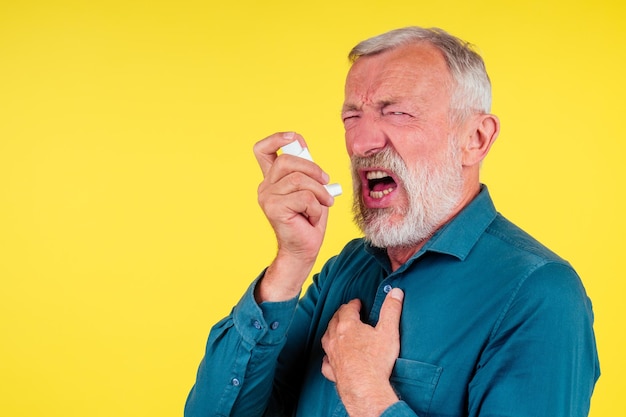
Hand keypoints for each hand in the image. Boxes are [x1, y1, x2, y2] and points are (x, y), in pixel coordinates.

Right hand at [253, 132, 334, 301]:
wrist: (304, 249)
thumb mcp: (311, 188)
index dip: (277, 138)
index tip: (295, 139)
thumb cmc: (309, 220)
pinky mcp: (273, 208)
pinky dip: (316, 207)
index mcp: (272, 179)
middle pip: (287, 160)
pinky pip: (304, 197)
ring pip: (299, 180)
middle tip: (325, 183)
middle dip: (313, 169)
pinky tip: (312, 217)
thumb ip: (305, 169)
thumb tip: (304, 148)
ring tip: (323, 205)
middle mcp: (265, 186)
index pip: (262, 150)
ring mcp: (266, 197)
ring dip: (319, 192)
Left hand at [321, 288, 403, 416]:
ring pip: (327, 338)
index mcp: (348, 326)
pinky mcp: (332, 371)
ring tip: (336, 329)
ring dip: (331, 331)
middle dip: (341, 314)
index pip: (347, 309)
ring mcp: (332, 355)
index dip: (353, 304)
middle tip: (348, 312)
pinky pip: (326, 362)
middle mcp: (336, 338)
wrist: (365, 388)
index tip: (358, 303)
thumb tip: (395, 292)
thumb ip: (391, 310)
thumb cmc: (377, 360)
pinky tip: (329, 358)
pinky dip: (327, 357)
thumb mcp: (389, 331)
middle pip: (335, 321)